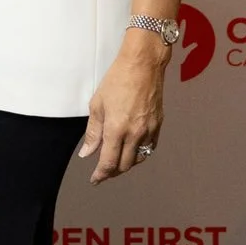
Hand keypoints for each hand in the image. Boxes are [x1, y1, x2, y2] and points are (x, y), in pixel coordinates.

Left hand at [78, 33, 166, 182]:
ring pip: (138, 158)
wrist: (143, 65)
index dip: (101, 175)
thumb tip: (87, 152)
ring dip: (127, 164)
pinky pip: (149, 147)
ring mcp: (149, 130)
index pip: (108, 162)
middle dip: (112, 172)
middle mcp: (135, 133)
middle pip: (125, 165)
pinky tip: (132, 149)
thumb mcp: (97, 105)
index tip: (95, 180)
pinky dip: (139, 153)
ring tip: (116, 161)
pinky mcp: (158, 124)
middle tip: (103, 172)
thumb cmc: (118, 79)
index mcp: (116, 129)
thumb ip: (93, 132)